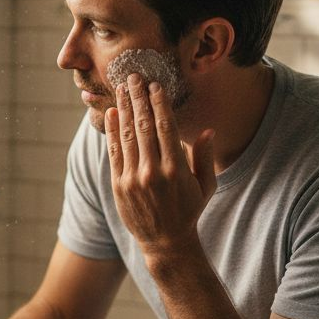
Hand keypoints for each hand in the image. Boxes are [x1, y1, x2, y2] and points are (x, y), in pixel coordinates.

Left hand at [105, 73, 216, 262]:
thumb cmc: (189, 211)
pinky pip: (115, 152)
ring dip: (123, 109)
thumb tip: (206, 131)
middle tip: (134, 76)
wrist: (165, 242)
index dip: (159, 103)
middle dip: (138, 98)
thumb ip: (204, 157)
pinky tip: (111, 113)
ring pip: (127, 135)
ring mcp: (133, 178)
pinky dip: (112, 131)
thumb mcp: (206, 186)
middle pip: (144, 126)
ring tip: (122, 89)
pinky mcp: (119, 185)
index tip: (155, 85)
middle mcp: (153, 172)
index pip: (166, 127)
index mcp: (176, 169)